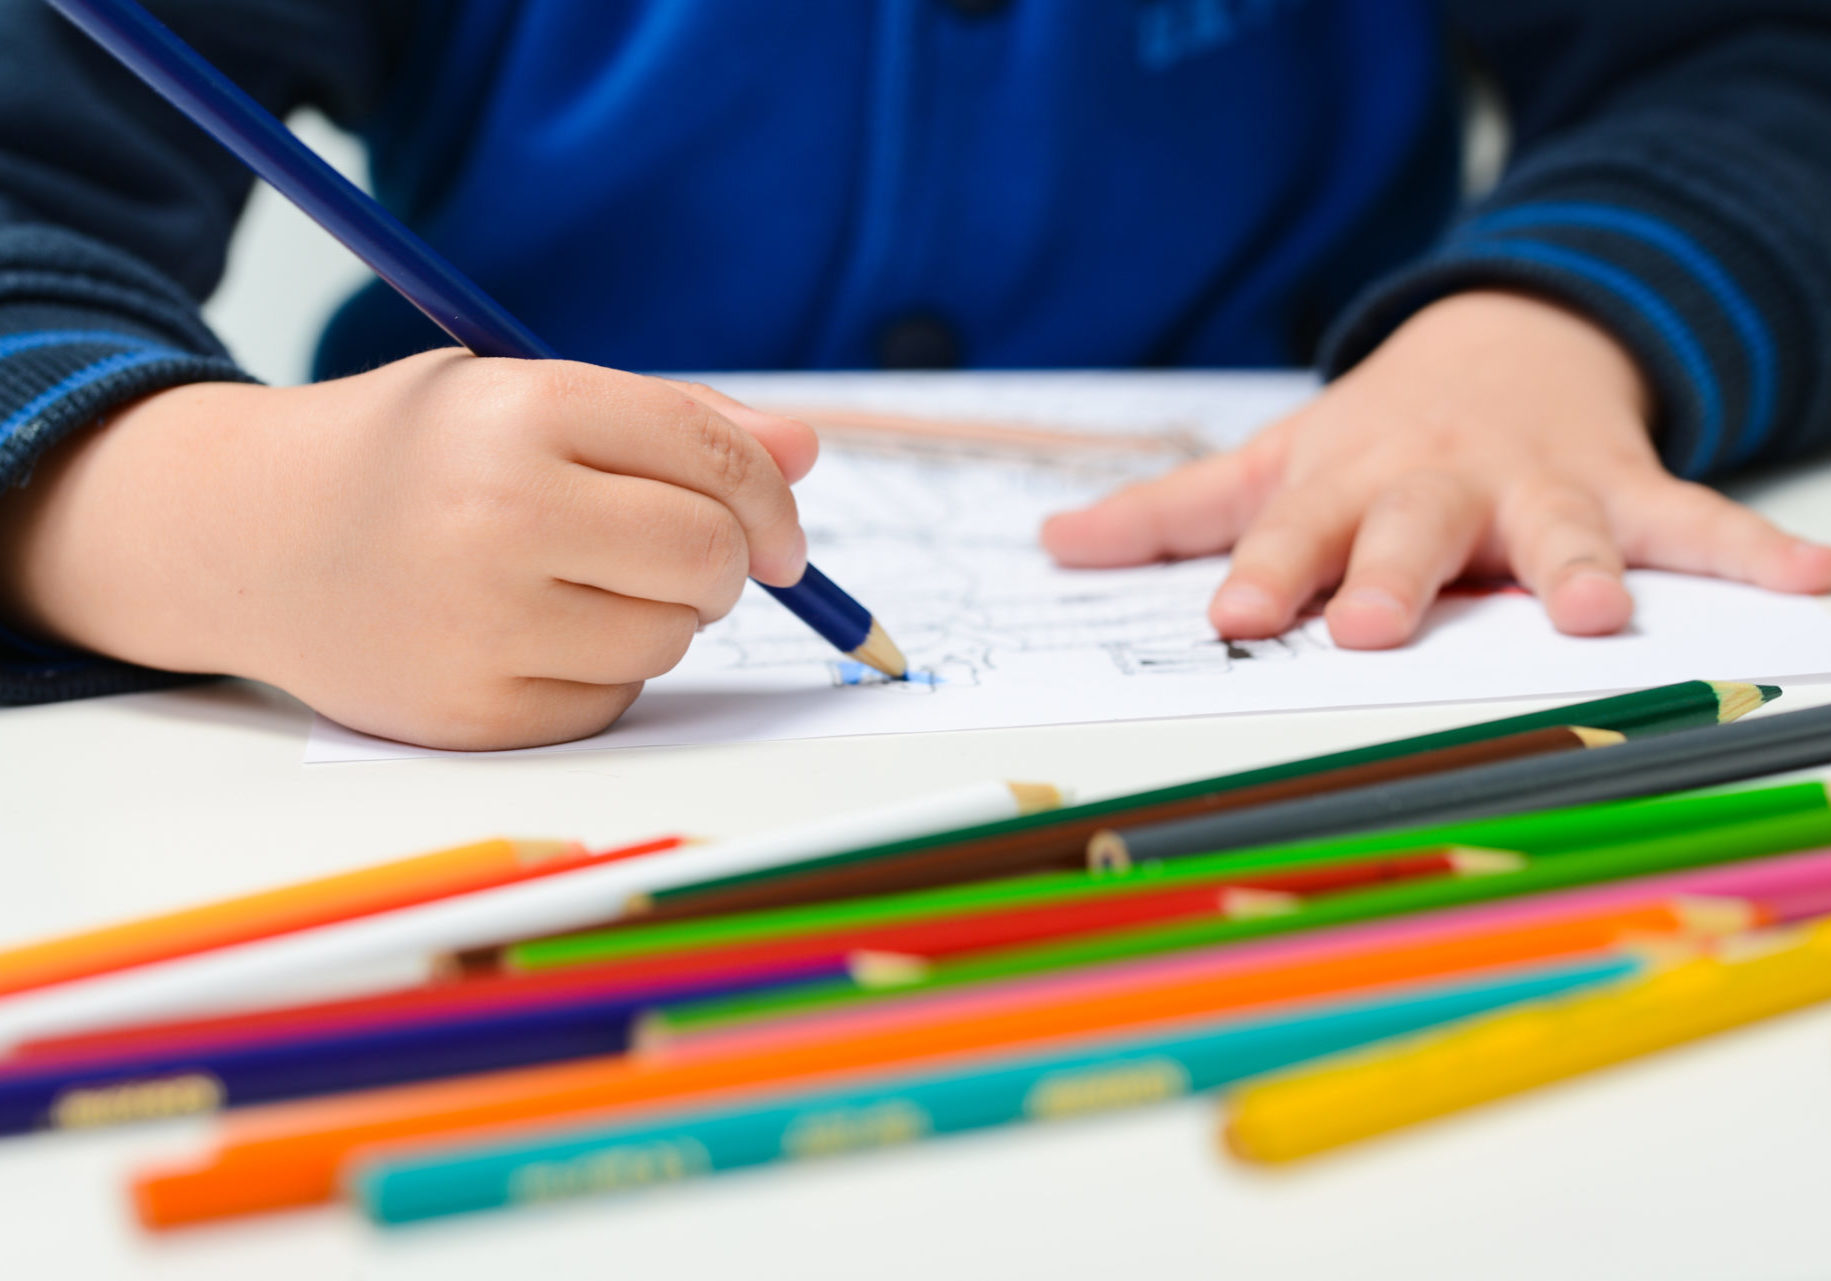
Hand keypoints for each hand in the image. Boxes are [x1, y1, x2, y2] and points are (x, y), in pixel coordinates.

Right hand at [0, 351, 815, 748]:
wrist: (249, 534)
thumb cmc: (414, 455)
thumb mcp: (524, 396)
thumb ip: (674, 420)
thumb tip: (807, 455)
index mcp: (521, 410)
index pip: (709, 453)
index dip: (770, 496)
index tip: (780, 531)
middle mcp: (501, 514)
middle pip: (707, 555)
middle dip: (730, 562)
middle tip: (697, 560)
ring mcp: (481, 622)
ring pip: (670, 638)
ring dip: (664, 617)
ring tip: (586, 584)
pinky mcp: (470, 711)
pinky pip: (612, 702)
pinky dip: (604, 673)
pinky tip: (536, 635)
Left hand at [1043, 290, 1830, 646]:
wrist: (1499, 348)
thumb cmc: (1371, 436)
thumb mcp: (1271, 463)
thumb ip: (1171, 516)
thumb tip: (1053, 548)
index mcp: (1346, 490)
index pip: (1295, 537)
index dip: (1267, 574)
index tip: (1236, 618)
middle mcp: (1440, 491)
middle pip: (1415, 534)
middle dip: (1400, 578)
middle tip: (1384, 628)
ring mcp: (1538, 492)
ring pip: (1558, 530)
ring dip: (1576, 566)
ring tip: (1591, 612)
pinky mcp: (1626, 491)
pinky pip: (1696, 525)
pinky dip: (1756, 557)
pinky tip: (1811, 590)